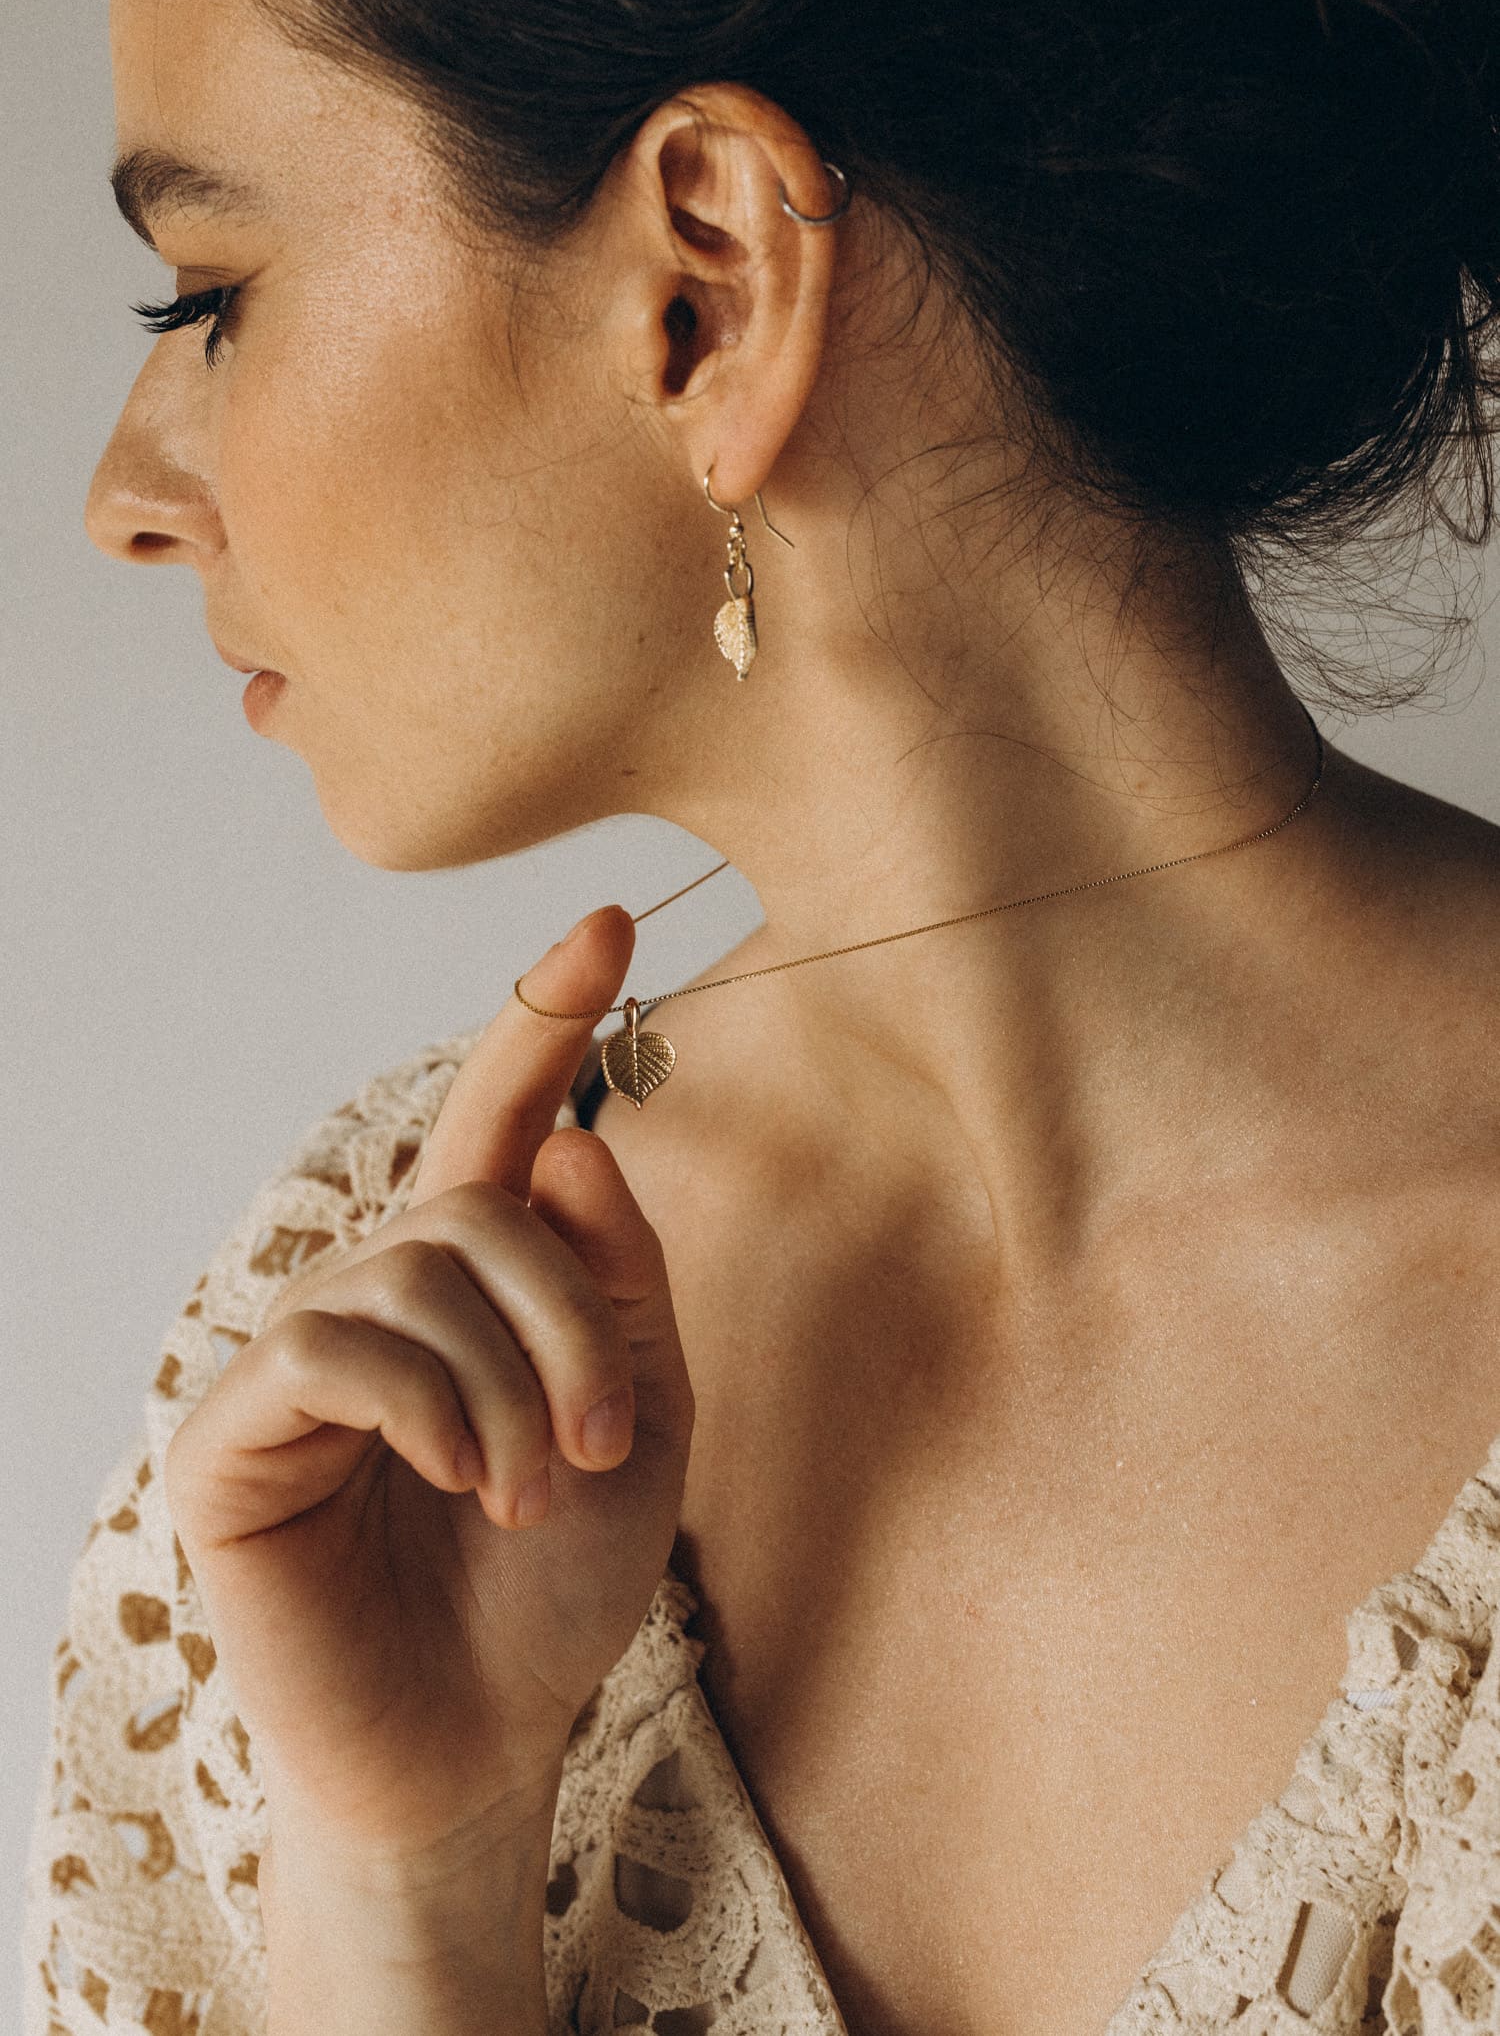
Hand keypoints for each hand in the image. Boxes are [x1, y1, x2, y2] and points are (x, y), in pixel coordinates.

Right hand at [161, 905, 694, 1863]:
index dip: (547, 1018)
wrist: (478, 1739)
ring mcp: (297, 1353)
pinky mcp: (232, 1426)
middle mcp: (379, 1292)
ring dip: (512, 1389)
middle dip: (571, 1322)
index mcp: (474, 1286)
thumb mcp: (637, 1416)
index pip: (499, 1122)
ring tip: (529, 1491)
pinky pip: (335, 1344)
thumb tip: (568, 1140)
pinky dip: (427, 1408)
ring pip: (416, 1269)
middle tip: (601, 1444)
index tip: (612, 920)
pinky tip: (456, 1481)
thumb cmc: (552, 1584)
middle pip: (480, 1206)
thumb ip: (616, 1279)